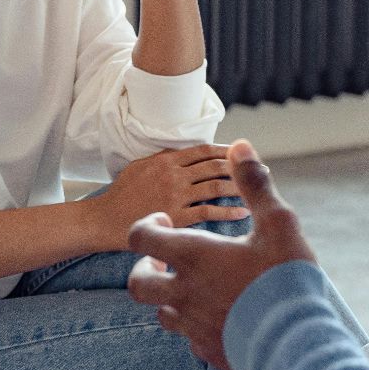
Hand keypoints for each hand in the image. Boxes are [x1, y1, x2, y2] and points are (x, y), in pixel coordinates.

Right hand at [89, 145, 249, 249]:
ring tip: (257, 191)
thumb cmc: (122, 193)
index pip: (204, 150)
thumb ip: (166, 159)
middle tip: (264, 170)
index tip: (245, 153)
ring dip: (240, 188)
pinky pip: (208, 212)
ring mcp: (175, 195)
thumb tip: (190, 155)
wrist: (104, 219)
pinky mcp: (176, 217)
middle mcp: (174, 174)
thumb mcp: (141, 166)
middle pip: (215, 166)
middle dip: (242, 167)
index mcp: (166, 158)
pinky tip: (243, 212)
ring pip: (215, 186)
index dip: (228, 150)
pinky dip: (228, 211)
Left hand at [126, 140, 316, 369]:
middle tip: (165, 258)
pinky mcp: (208, 351)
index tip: (165, 220)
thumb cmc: (286, 278)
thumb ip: (254, 184)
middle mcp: (183, 293)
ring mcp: (193, 327)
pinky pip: (189, 338)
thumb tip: (240, 146)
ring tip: (194, 286)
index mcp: (193, 257)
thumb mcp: (277, 222)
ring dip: (169, 297)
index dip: (146, 225)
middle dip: (145, 267)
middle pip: (138, 283)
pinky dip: (195, 325)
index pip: (141, 237)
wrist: (297, 343)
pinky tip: (217, 316)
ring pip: (161, 312)